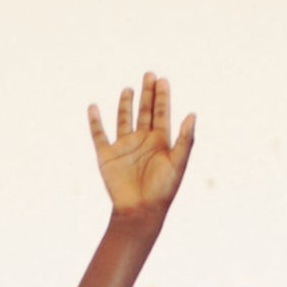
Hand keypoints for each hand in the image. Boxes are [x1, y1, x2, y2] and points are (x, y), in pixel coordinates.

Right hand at [89, 72, 194, 216]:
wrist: (140, 212)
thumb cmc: (162, 191)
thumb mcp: (178, 163)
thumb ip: (185, 139)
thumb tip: (192, 114)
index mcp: (160, 142)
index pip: (162, 113)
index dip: (162, 97)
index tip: (162, 80)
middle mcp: (142, 142)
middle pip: (145, 112)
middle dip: (147, 94)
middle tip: (150, 74)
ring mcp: (124, 147)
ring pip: (124, 120)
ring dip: (126, 104)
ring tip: (129, 88)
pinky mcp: (107, 156)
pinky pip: (99, 135)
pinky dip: (95, 122)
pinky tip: (94, 107)